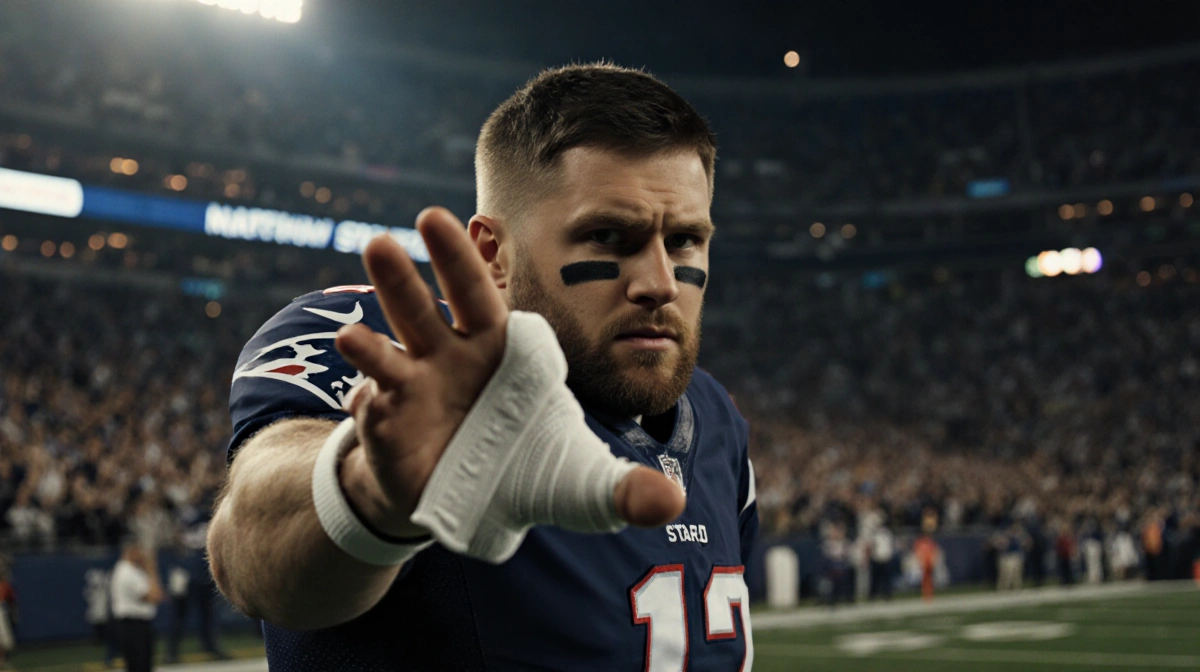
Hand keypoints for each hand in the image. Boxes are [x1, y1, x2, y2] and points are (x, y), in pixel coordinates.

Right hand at [335, 207, 684, 537]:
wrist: (468, 501)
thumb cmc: (523, 466)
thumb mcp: (579, 483)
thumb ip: (623, 487)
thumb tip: (674, 506)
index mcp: (496, 350)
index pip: (479, 296)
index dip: (461, 258)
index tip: (438, 218)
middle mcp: (448, 359)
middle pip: (423, 309)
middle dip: (403, 276)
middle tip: (381, 241)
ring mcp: (413, 394)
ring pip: (386, 353)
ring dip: (368, 339)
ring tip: (350, 334)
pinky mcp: (388, 433)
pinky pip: (372, 412)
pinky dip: (367, 407)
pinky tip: (365, 406)